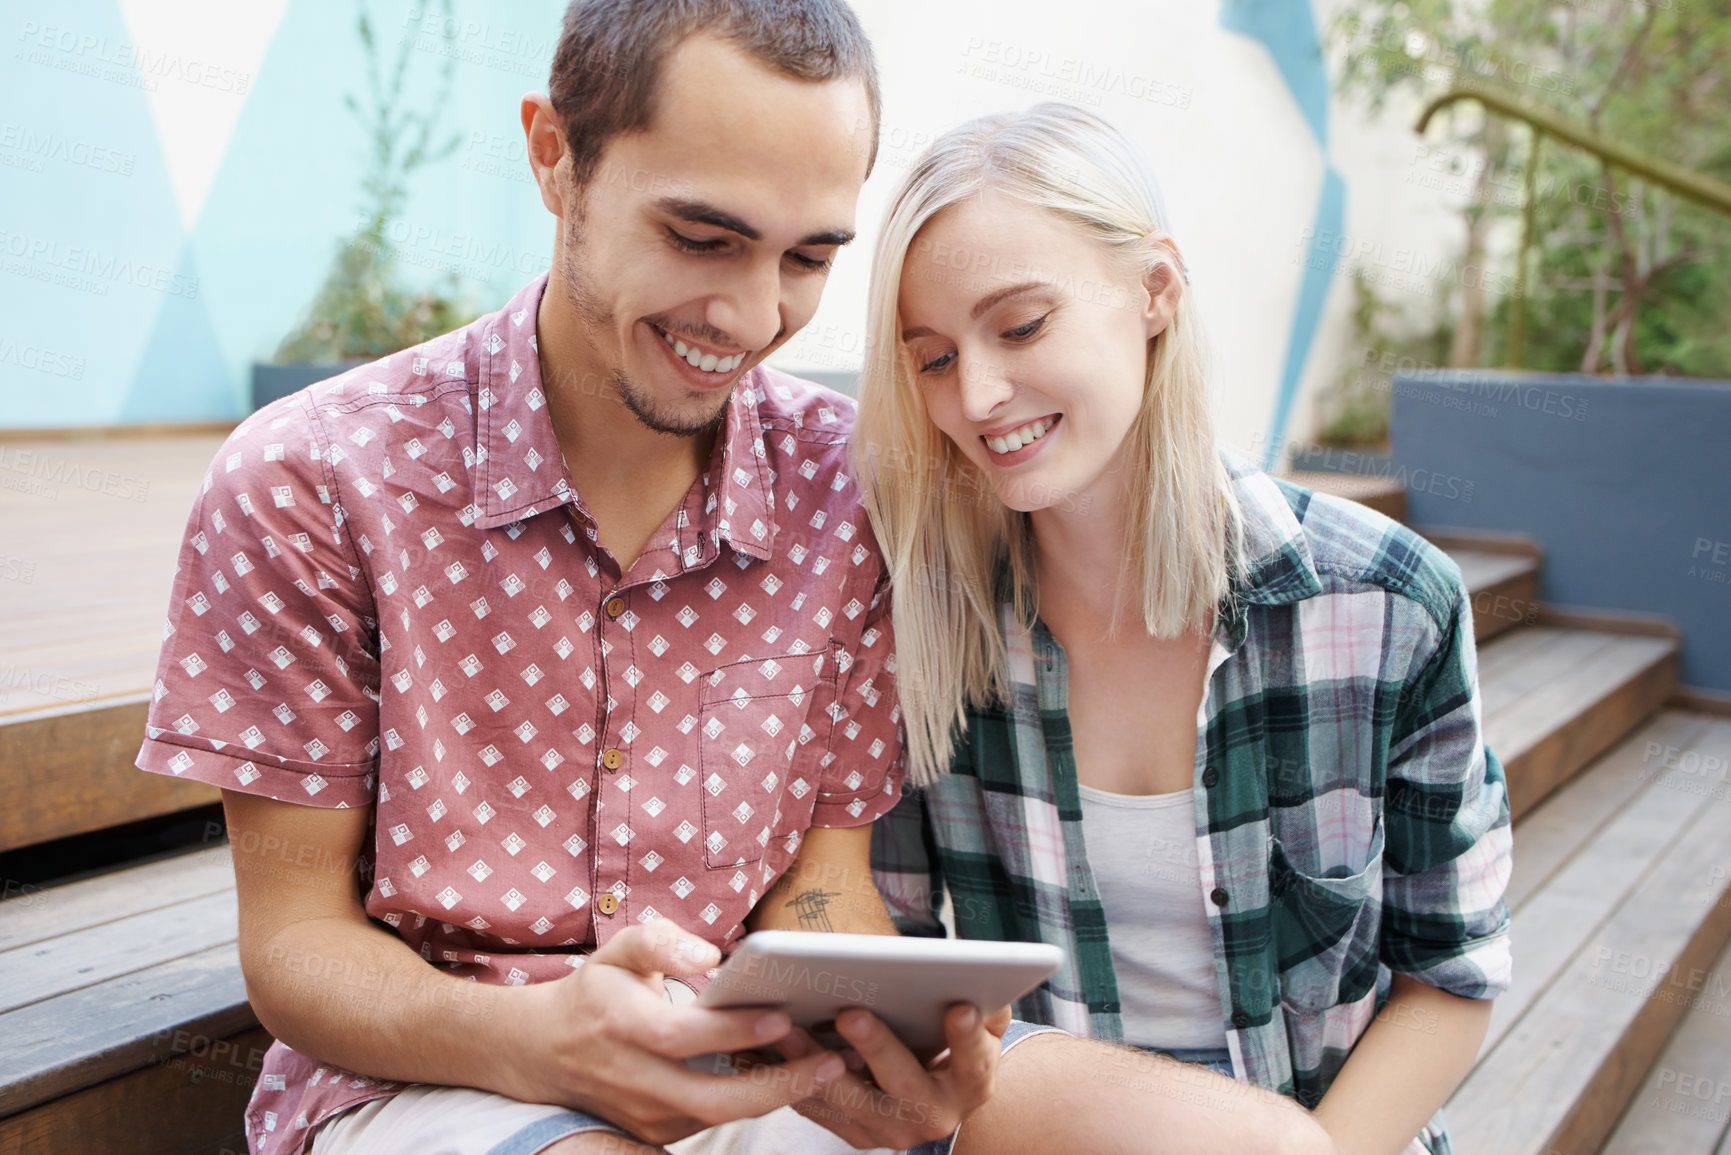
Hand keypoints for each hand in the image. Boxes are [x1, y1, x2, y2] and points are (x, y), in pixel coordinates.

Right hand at [502, 918, 846, 1145]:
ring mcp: (644, 1114)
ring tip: (828, 1068)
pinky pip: (714, 1121)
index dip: (734, 1030)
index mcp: (623, 1028)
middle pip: (713, 1099)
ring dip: (778, 1097)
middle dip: (779, 1086)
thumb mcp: (617, 951)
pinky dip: (756, 1103)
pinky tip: (792, 1078)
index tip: (782, 1013)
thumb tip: (710, 954)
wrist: (544, 1051)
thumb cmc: (594, 993)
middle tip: (834, 1062)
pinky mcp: (656, 1131)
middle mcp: (633, 1080)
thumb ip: (660, 941)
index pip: (684, 1037)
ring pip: (720, 1117)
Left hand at [784, 1002, 1010, 1147]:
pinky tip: (768, 1047)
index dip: (967, 1037)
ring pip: (849, 1099)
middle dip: (877, 1047)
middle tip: (851, 1013)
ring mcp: (892, 1130)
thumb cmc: (953, 1043)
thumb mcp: (979, 1025)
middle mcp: (934, 1115)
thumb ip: (986, 1004)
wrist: (935, 1097)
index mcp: (972, 1085)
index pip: (975, 1061)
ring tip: (789, 1027)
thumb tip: (981, 976)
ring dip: (815, 1062)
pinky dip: (793, 1078)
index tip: (959, 1006)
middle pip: (905, 1084)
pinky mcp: (856, 1134)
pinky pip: (820, 1108)